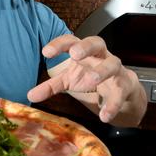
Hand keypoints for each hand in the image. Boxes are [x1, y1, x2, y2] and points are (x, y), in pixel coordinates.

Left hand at [27, 34, 144, 124]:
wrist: (119, 90)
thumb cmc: (89, 77)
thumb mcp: (68, 81)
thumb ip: (50, 87)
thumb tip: (29, 95)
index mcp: (83, 51)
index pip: (71, 40)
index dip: (59, 44)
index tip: (46, 52)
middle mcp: (100, 56)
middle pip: (96, 42)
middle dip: (85, 46)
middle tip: (74, 54)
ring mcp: (115, 69)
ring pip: (112, 64)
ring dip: (102, 71)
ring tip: (91, 81)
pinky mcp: (125, 84)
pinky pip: (121, 92)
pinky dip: (113, 104)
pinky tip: (104, 116)